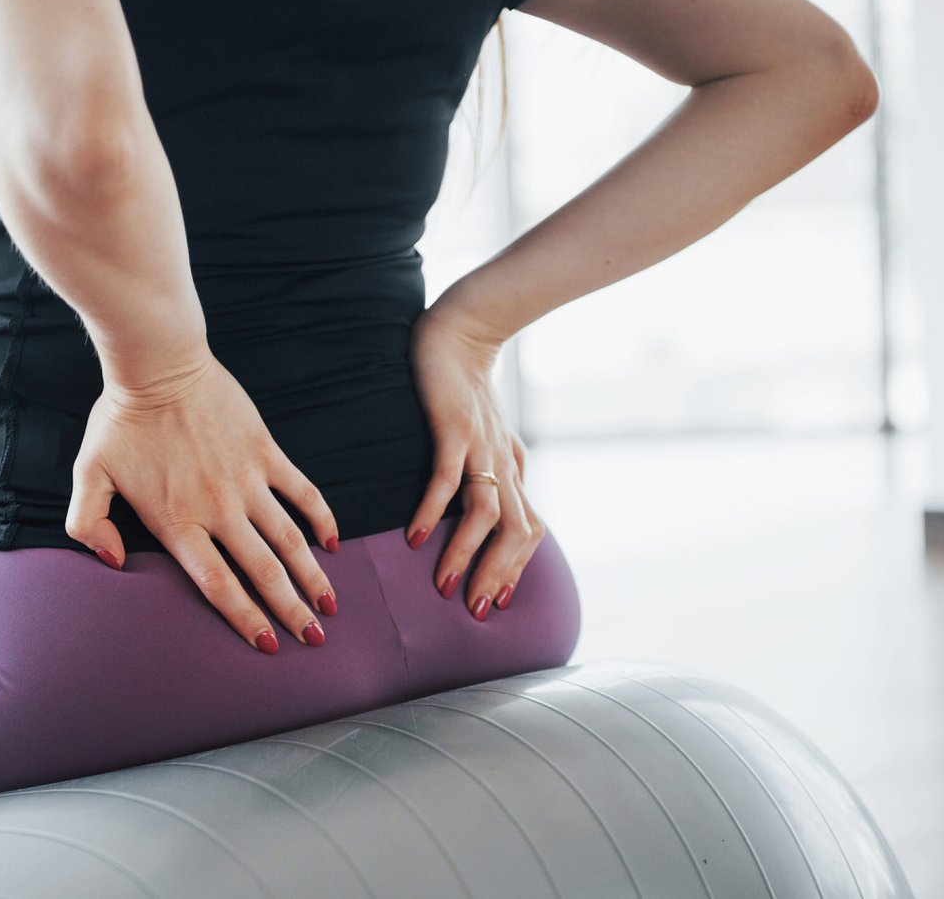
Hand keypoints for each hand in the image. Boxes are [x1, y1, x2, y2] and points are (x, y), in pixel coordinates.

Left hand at [64, 351, 340, 651]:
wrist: (158, 364)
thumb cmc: (121, 420)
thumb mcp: (88, 474)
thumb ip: (88, 525)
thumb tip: (112, 562)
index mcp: (178, 523)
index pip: (218, 586)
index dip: (247, 620)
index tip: (270, 645)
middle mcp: (218, 509)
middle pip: (263, 572)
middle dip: (291, 611)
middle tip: (315, 638)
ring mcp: (247, 480)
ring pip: (288, 539)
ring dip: (312, 575)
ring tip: (330, 603)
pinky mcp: (265, 451)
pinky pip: (302, 491)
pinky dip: (320, 517)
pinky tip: (331, 541)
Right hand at [405, 304, 545, 621]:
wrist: (459, 333)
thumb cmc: (468, 387)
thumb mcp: (488, 436)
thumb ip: (496, 469)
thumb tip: (494, 507)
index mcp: (512, 470)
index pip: (527, 532)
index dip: (515, 569)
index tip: (495, 602)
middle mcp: (504, 465)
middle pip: (516, 533)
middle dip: (496, 575)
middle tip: (474, 611)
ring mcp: (481, 447)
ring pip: (486, 514)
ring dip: (466, 554)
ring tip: (444, 585)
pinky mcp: (455, 428)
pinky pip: (448, 478)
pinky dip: (435, 511)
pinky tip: (416, 536)